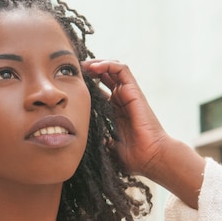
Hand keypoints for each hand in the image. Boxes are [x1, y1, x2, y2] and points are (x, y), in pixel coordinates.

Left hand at [81, 60, 168, 177]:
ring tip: (83, 65)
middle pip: (106, 75)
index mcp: (115, 110)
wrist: (150, 157)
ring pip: (114, 69)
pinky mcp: (134, 91)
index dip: (87, 82)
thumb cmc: (133, 156)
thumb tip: (79, 140)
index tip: (71, 82)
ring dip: (98, 63)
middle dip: (90, 69)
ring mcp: (129, 94)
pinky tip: (94, 67)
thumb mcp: (107, 146)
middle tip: (75, 68)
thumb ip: (96, 140)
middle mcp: (122, 99)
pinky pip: (122, 70)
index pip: (100, 89)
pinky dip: (108, 65)